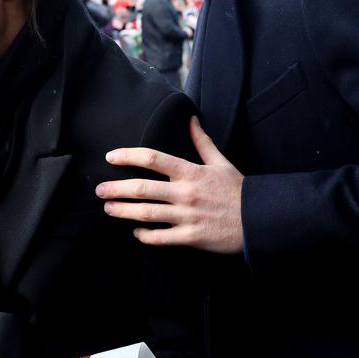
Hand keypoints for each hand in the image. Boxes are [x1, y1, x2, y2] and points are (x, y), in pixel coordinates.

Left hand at [96, 118, 244, 253]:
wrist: (259, 220)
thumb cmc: (238, 190)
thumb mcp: (221, 162)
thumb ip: (202, 142)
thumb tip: (191, 119)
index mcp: (191, 172)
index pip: (153, 159)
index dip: (128, 156)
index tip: (111, 157)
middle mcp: (186, 193)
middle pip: (142, 188)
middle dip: (116, 189)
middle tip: (99, 190)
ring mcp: (187, 217)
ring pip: (146, 214)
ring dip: (123, 211)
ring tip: (109, 209)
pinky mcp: (190, 237)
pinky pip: (160, 238)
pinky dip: (144, 236)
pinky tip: (136, 232)